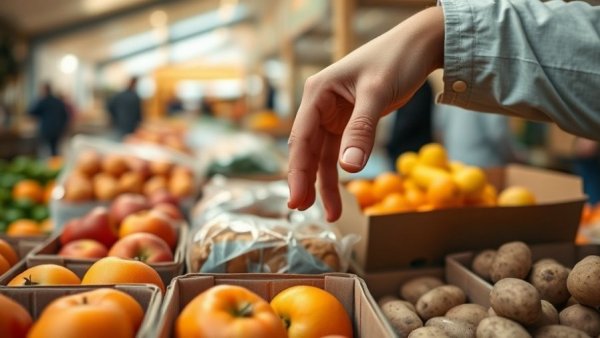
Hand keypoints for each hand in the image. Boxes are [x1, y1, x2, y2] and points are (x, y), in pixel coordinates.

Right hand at [287, 7, 443, 220]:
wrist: (418, 47)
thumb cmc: (395, 60)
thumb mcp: (377, 93)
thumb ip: (361, 129)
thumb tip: (349, 167)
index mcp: (317, 93)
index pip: (301, 137)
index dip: (297, 171)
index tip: (297, 199)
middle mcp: (320, 106)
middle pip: (308, 150)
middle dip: (306, 181)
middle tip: (302, 210)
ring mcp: (334, 116)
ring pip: (324, 156)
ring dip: (325, 183)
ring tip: (331, 214)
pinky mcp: (350, 123)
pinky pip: (341, 152)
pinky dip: (341, 172)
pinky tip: (340, 194)